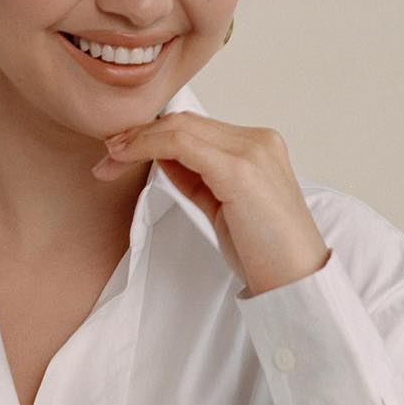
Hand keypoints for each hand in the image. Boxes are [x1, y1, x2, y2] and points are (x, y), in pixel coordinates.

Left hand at [92, 111, 330, 294]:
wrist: (296, 281)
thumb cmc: (264, 253)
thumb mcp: (223, 206)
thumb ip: (197, 177)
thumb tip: (162, 159)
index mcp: (260, 146)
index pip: (197, 126)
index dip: (154, 133)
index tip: (121, 150)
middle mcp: (258, 141)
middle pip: (185, 122)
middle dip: (140, 135)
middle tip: (107, 153)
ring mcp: (251, 151)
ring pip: (179, 127)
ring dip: (137, 140)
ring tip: (110, 159)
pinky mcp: (239, 170)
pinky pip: (181, 144)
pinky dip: (147, 147)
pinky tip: (125, 158)